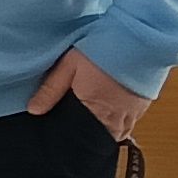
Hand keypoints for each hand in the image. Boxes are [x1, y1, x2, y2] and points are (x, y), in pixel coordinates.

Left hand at [26, 47, 149, 140]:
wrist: (141, 39)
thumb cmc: (104, 49)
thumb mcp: (69, 66)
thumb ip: (50, 90)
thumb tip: (34, 110)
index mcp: (96, 110)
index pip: (82, 138)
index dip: (72, 138)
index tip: (62, 138)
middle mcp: (116, 118)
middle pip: (100, 138)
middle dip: (88, 136)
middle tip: (75, 129)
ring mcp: (133, 114)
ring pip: (116, 133)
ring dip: (104, 130)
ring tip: (91, 121)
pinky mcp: (144, 106)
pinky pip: (129, 123)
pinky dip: (118, 122)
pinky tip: (109, 113)